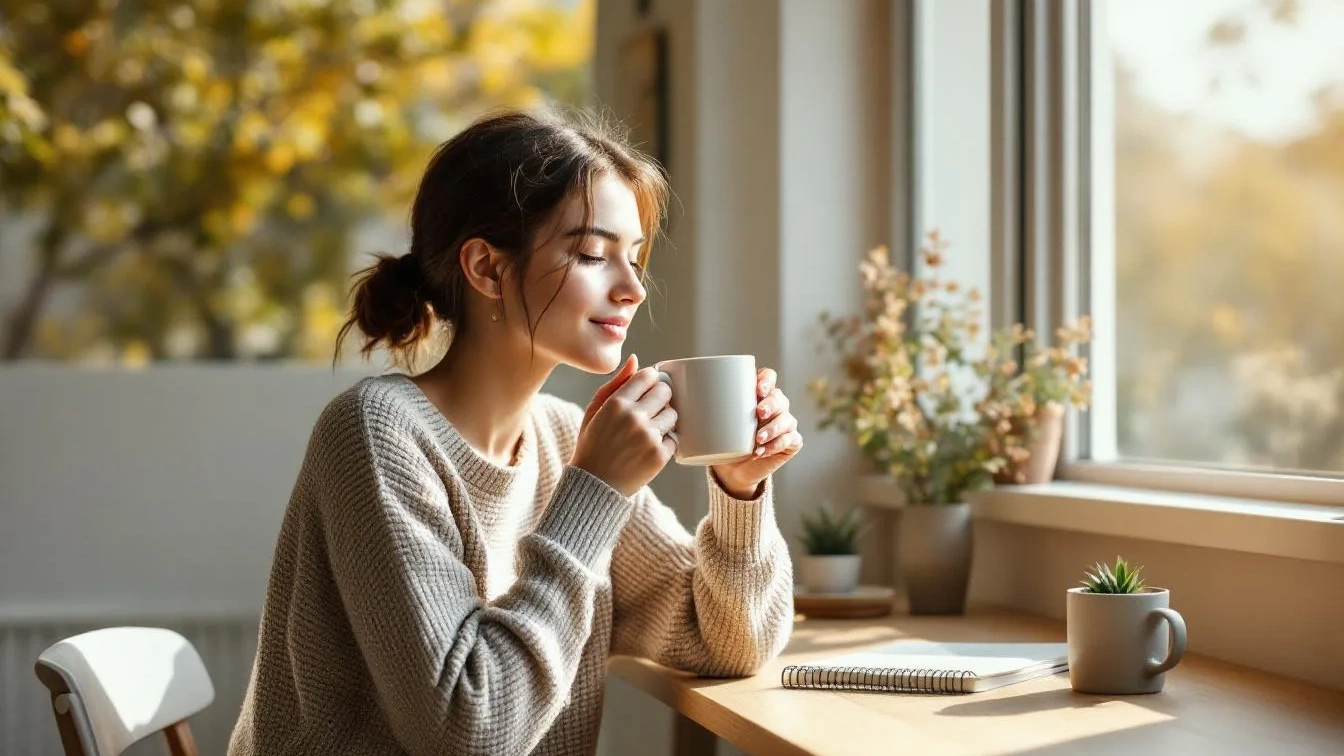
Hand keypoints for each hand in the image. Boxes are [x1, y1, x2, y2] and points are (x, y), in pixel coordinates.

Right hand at [572, 354, 676, 496]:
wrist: (594, 484)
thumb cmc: (593, 444)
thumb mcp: (595, 410)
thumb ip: (616, 384)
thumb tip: (636, 360)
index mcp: (616, 403)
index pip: (648, 376)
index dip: (651, 380)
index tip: (648, 388)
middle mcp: (633, 418)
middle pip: (665, 391)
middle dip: (661, 397)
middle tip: (651, 409)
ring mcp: (648, 437)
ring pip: (673, 414)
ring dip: (665, 419)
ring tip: (650, 430)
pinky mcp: (659, 456)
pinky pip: (674, 438)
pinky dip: (666, 442)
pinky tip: (649, 447)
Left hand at [711, 367, 802, 498]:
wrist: (731, 470)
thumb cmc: (722, 439)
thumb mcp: (711, 422)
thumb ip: (701, 406)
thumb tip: (674, 392)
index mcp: (759, 394)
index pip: (769, 377)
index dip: (766, 380)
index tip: (757, 389)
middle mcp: (775, 406)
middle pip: (779, 398)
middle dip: (770, 405)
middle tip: (758, 414)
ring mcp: (785, 424)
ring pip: (786, 420)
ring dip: (773, 428)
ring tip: (757, 439)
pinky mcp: (790, 443)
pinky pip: (790, 440)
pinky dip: (776, 445)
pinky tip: (762, 451)